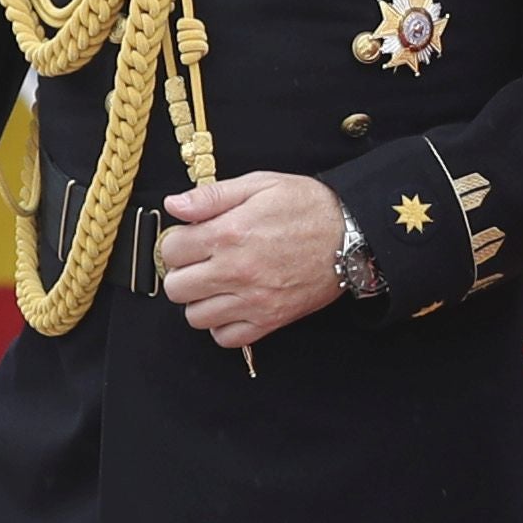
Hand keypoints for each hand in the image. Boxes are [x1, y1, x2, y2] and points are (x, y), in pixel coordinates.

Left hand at [156, 172, 351, 346]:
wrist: (353, 236)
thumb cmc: (308, 207)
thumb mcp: (260, 184)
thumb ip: (212, 196)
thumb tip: (174, 206)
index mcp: (229, 234)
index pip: (170, 250)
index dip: (176, 243)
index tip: (190, 239)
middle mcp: (236, 271)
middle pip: (176, 288)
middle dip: (182, 273)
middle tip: (200, 262)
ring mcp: (252, 300)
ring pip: (195, 317)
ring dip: (199, 301)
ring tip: (216, 284)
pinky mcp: (270, 320)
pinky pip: (226, 338)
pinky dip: (222, 325)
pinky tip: (232, 304)